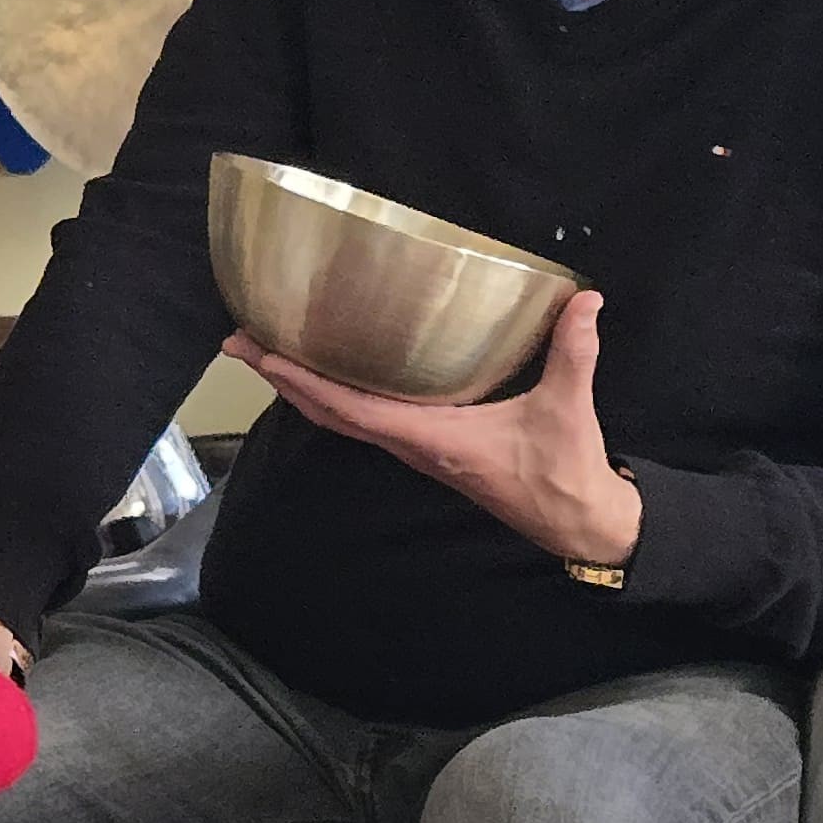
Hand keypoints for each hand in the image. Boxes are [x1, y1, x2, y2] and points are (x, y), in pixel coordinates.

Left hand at [226, 288, 639, 564]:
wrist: (577, 522)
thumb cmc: (565, 471)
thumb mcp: (568, 409)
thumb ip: (574, 353)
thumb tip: (583, 300)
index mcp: (433, 438)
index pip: (353, 410)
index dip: (305, 383)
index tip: (264, 357)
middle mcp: (412, 446)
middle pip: (329, 414)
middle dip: (282, 379)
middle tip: (239, 343)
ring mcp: (415, 450)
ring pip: (342, 420)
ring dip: (301, 388)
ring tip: (266, 353)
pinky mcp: (426, 448)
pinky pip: (364, 422)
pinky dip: (332, 398)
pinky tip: (323, 375)